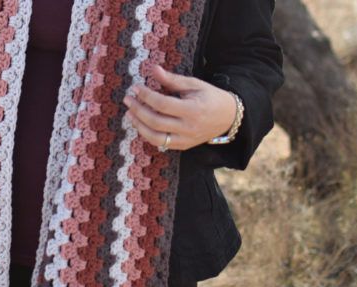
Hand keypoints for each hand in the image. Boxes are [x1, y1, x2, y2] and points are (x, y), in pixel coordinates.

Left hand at [122, 64, 236, 150]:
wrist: (228, 117)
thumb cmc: (210, 97)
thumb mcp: (194, 84)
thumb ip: (172, 80)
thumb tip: (153, 69)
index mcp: (192, 109)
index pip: (162, 104)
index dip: (146, 96)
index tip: (136, 88)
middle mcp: (188, 127)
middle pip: (156, 121)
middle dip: (138, 110)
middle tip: (128, 100)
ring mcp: (185, 139)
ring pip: (155, 137)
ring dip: (139, 126)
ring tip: (130, 114)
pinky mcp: (183, 146)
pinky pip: (161, 143)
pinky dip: (148, 135)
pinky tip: (141, 124)